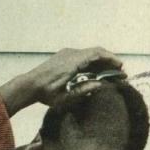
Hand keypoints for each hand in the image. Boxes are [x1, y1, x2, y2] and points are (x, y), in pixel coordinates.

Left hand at [0, 47, 123, 114]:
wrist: (29, 86)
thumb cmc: (46, 93)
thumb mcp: (66, 97)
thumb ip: (84, 90)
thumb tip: (100, 85)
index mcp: (73, 62)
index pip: (96, 54)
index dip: (111, 59)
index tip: (121, 66)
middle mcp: (70, 54)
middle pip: (95, 52)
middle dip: (109, 61)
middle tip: (119, 72)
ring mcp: (67, 54)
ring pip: (89, 54)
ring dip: (101, 63)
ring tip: (110, 74)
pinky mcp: (64, 57)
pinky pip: (82, 57)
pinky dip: (92, 63)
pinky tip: (97, 73)